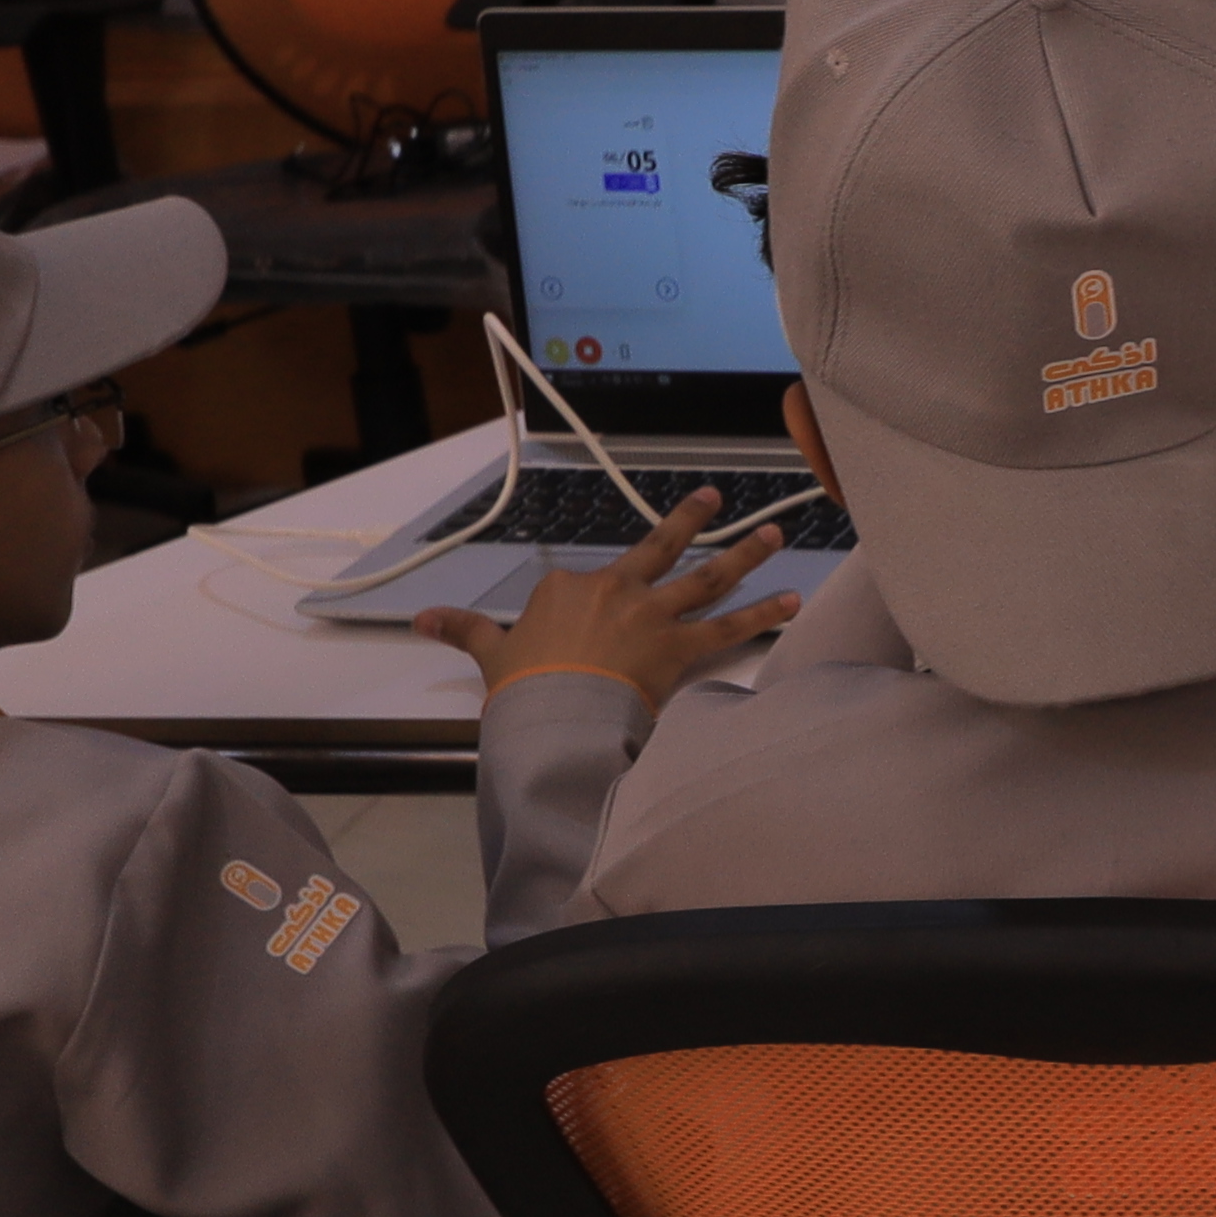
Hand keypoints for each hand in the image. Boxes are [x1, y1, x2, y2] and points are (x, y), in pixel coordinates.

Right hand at [414, 489, 803, 707]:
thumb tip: (423, 617)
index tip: (598, 615)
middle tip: (716, 498)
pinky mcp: (681, 647)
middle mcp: (617, 591)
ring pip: (706, 578)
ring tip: (774, 535)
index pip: (590, 583)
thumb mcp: (489, 653)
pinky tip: (793, 601)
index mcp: (569, 589)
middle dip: (690, 521)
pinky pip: (730, 628)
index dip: (596, 601)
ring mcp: (653, 616)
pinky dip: (764, 614)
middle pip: (661, 549)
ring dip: (744, 556)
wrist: (553, 718)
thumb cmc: (523, 688)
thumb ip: (463, 629)